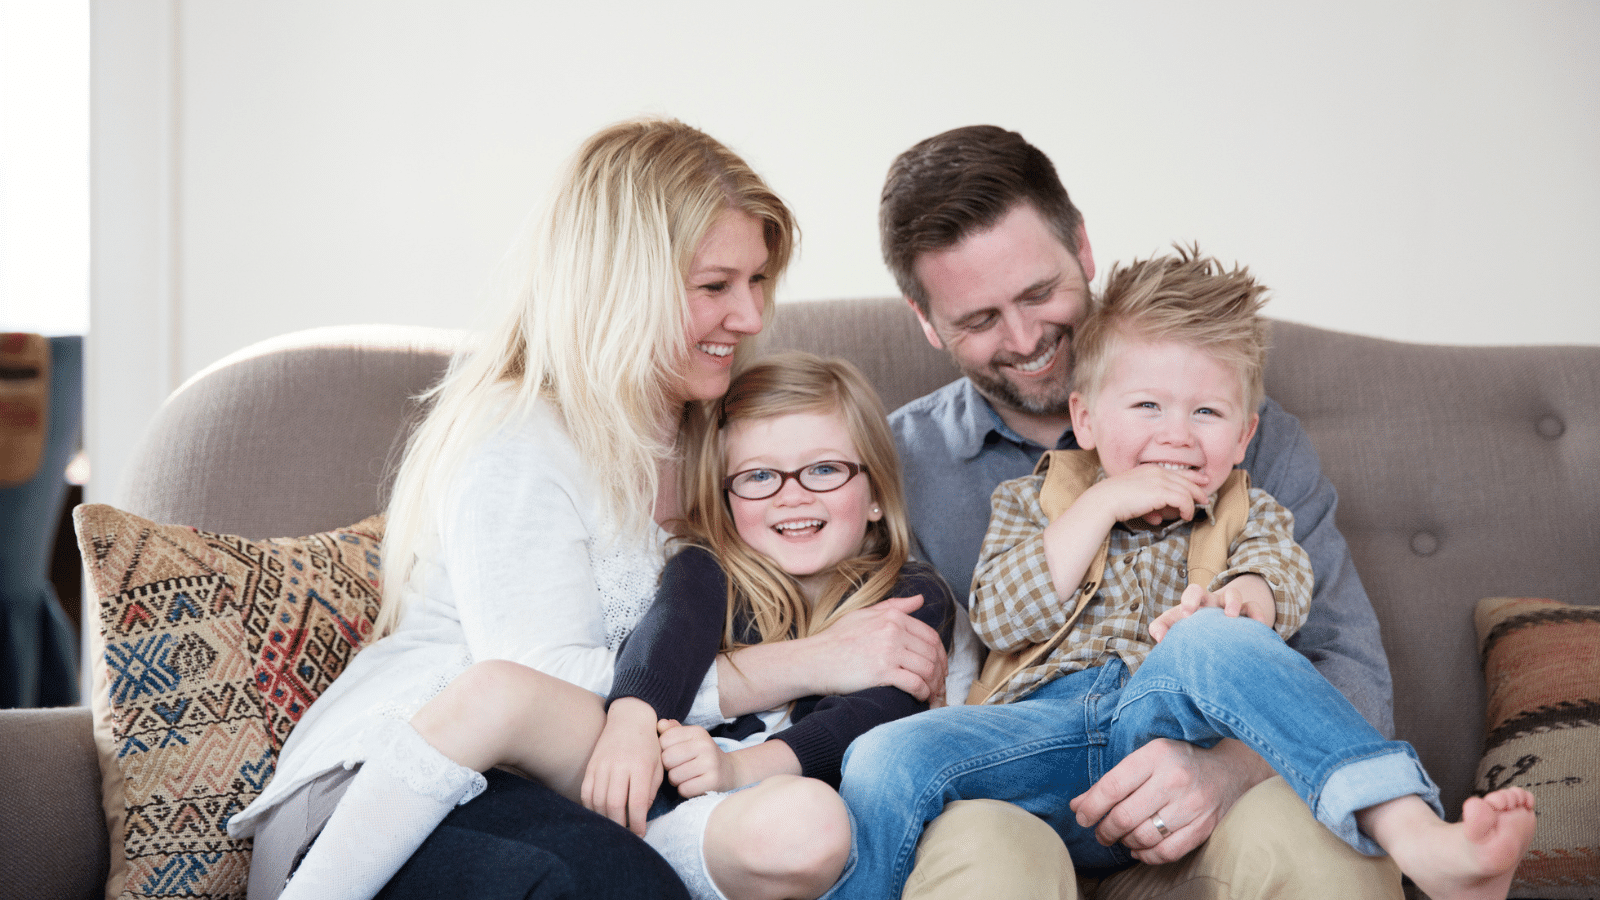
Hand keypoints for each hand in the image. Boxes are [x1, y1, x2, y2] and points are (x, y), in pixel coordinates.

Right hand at [579, 697, 663, 836]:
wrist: (630, 719)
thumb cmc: (649, 745)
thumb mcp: (658, 765)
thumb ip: (651, 791)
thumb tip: (640, 814)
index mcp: (640, 766)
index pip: (637, 802)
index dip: (637, 823)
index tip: (640, 833)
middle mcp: (619, 766)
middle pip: (614, 805)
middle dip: (620, 825)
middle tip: (626, 835)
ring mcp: (602, 765)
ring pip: (598, 801)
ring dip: (605, 819)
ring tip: (614, 827)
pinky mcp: (591, 766)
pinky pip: (586, 792)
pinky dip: (591, 807)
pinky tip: (599, 814)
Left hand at [658, 720, 738, 796]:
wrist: (728, 771)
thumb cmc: (701, 754)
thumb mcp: (689, 739)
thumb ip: (672, 731)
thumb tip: (660, 724)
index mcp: (697, 731)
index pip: (664, 740)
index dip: (663, 750)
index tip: (674, 754)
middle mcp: (705, 744)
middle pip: (667, 759)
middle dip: (668, 767)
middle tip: (678, 768)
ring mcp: (710, 763)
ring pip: (674, 776)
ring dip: (675, 781)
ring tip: (685, 777)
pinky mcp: (713, 781)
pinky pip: (684, 789)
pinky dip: (684, 791)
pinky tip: (692, 785)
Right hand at [803, 594, 947, 701]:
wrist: (814, 659)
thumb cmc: (837, 639)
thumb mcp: (865, 614)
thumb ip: (894, 606)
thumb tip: (919, 599)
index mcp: (893, 617)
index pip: (930, 636)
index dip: (941, 655)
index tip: (941, 668)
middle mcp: (893, 631)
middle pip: (932, 654)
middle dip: (941, 673)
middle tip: (940, 686)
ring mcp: (888, 651)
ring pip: (928, 669)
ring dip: (934, 686)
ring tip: (932, 695)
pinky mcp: (882, 672)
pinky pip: (915, 684)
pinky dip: (923, 693)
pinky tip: (921, 698)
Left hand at [1068, 738, 1272, 863]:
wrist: (1230, 770)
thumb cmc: (1178, 762)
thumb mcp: (1145, 759)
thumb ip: (1112, 781)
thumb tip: (1077, 805)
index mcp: (1156, 755)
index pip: (1112, 787)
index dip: (1090, 807)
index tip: (1082, 817)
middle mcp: (1174, 779)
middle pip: (1124, 816)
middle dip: (1104, 830)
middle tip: (1100, 833)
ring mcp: (1192, 805)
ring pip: (1143, 836)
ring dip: (1125, 842)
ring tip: (1121, 837)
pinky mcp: (1204, 827)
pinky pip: (1166, 852)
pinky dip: (1146, 855)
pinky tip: (1139, 848)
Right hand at [1082, 464, 1210, 526]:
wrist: (1105, 500)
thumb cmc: (1114, 500)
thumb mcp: (1135, 498)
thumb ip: (1149, 505)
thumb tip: (1159, 517)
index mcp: (1149, 469)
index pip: (1176, 471)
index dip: (1192, 476)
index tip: (1202, 481)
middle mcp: (1157, 471)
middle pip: (1185, 479)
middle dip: (1198, 489)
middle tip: (1205, 497)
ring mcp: (1160, 480)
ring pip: (1187, 491)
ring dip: (1192, 503)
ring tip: (1192, 513)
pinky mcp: (1162, 492)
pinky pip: (1183, 500)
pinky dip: (1187, 509)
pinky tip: (1185, 516)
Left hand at [1149, 578, 1274, 642]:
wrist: (1223, 627)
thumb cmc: (1197, 628)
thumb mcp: (1180, 627)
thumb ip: (1164, 629)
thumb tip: (1159, 638)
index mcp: (1195, 604)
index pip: (1190, 593)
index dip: (1187, 600)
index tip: (1186, 613)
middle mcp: (1211, 602)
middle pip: (1203, 590)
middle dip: (1199, 598)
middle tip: (1195, 612)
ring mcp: (1230, 606)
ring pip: (1234, 595)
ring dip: (1232, 603)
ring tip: (1231, 616)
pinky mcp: (1247, 615)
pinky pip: (1255, 609)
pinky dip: (1258, 615)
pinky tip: (1259, 626)